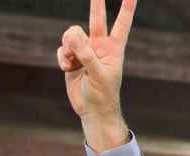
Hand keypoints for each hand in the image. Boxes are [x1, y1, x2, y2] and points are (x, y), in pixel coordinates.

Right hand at [58, 0, 135, 149]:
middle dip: (97, 3)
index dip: (126, 9)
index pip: (122, 24)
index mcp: (114, 49)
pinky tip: (67, 68)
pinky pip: (62, 48)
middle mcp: (99, 46)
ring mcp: (85, 51)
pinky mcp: (71, 58)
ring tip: (73, 62)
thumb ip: (87, 54)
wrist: (92, 111)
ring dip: (69, 47)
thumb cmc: (102, 95)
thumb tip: (73, 36)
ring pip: (71, 34)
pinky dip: (62, 57)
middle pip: (97, 19)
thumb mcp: (98, 75)